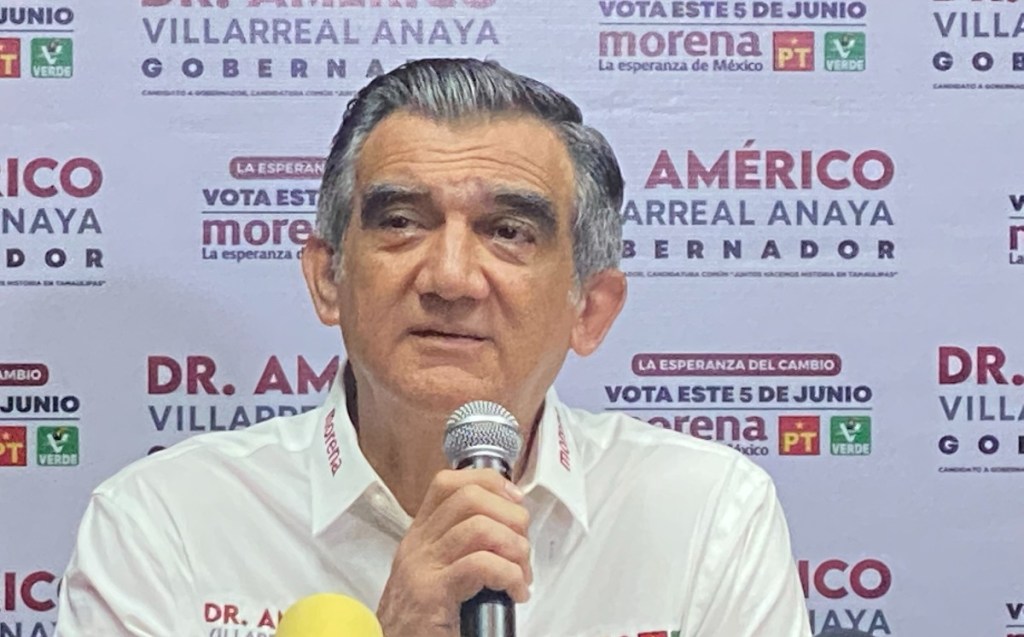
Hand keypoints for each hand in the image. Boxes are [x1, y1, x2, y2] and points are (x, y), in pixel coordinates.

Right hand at [376, 469, 531, 636]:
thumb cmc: (422, 622)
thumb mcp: (437, 574)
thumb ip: (461, 547)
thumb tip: (508, 527)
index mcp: (420, 536)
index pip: (448, 483)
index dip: (489, 482)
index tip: (514, 500)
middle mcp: (418, 545)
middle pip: (469, 497)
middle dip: (510, 515)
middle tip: (522, 546)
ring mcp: (422, 567)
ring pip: (479, 527)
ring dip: (515, 548)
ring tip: (522, 573)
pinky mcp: (432, 594)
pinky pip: (481, 565)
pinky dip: (510, 575)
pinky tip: (515, 592)